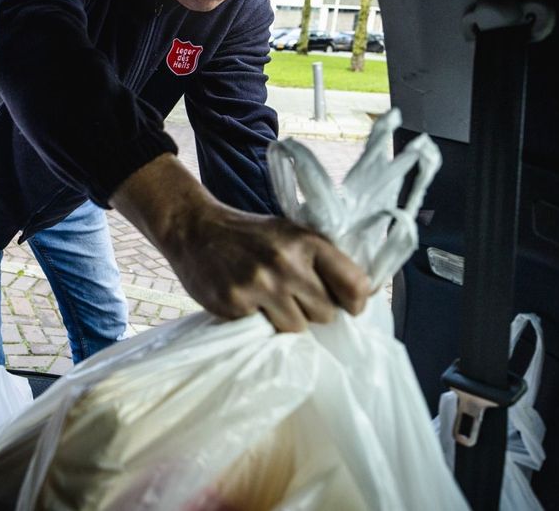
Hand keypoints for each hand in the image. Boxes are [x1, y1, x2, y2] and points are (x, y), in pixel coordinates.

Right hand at [110, 154, 369, 330]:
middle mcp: (286, 263)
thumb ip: (322, 260)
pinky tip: (246, 301)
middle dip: (314, 312)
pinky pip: (263, 330)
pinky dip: (257, 321)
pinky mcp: (235, 303)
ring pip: (296, 328)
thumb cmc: (249, 234)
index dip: (356, 302)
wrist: (195, 228)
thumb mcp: (290, 233)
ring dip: (286, 321)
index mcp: (307, 242)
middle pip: (326, 314)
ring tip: (268, 302)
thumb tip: (363, 295)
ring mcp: (260, 285)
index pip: (354, 284)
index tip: (350, 307)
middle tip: (294, 299)